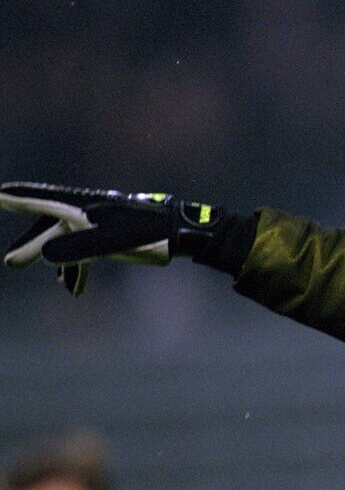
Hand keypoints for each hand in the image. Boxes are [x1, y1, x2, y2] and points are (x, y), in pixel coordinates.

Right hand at [1, 182, 225, 295]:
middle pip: (49, 225)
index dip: (18, 199)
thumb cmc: (147, 234)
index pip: (41, 200)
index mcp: (82, 206)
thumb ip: (75, 250)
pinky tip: (74, 290)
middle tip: (12, 260)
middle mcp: (87, 210)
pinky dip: (77, 269)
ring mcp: (100, 223)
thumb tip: (43, 255)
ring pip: (67, 240)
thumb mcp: (109, 244)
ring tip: (49, 281)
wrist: (182, 231)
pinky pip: (86, 251)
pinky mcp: (113, 236)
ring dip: (56, 261)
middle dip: (32, 243)